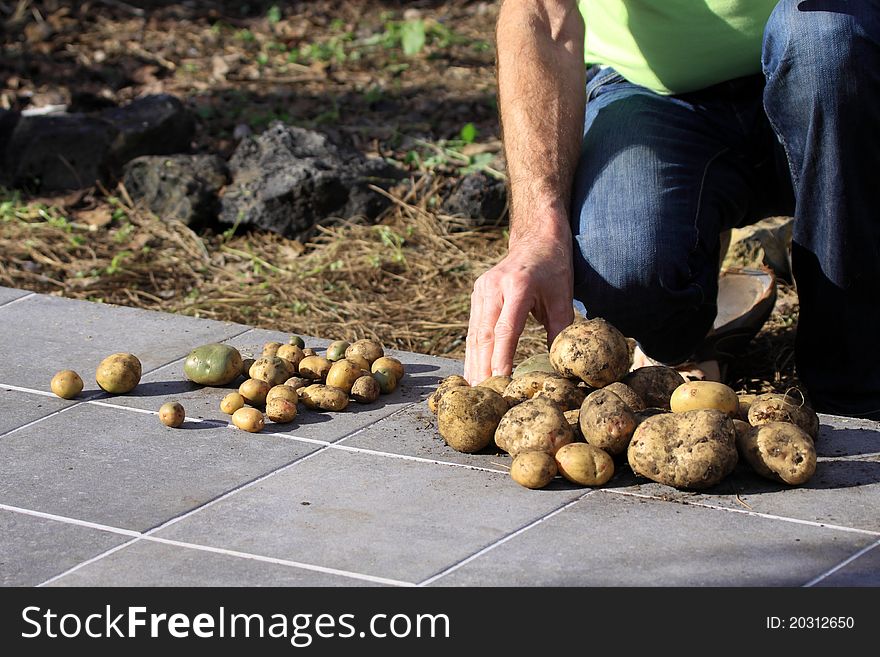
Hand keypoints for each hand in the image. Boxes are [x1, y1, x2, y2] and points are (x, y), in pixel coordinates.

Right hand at [464, 238, 573, 384]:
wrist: (536, 237)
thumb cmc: (554, 267)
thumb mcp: (563, 297)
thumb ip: (560, 331)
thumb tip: (559, 366)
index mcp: (518, 286)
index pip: (506, 329)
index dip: (502, 358)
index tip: (500, 382)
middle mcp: (494, 287)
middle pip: (484, 335)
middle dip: (483, 367)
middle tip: (484, 395)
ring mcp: (481, 290)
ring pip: (474, 334)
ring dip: (474, 363)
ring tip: (476, 390)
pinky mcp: (477, 295)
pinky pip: (472, 328)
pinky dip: (473, 351)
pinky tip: (473, 371)